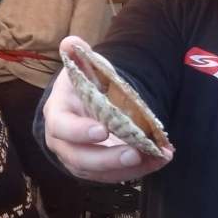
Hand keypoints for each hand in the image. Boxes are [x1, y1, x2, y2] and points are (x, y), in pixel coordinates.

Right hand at [43, 37, 173, 183]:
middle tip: (135, 153)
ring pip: (100, 173)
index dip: (79, 132)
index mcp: (57, 115)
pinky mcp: (98, 169)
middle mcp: (64, 143)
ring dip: (129, 168)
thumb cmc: (82, 85)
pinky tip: (160, 158)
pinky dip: (140, 169)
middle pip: (80, 159)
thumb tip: (72, 43)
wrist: (84, 103)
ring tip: (156, 157)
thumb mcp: (80, 66)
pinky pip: (116, 175)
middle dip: (109, 159)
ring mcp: (80, 159)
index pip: (62, 128)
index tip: (102, 131)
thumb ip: (77, 54)